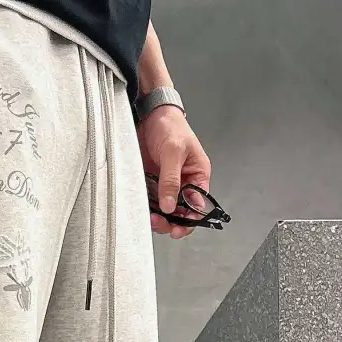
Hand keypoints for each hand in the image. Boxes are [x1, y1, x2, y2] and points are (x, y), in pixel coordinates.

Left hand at [137, 104, 211, 238]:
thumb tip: (169, 205)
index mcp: (197, 176)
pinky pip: (151, 202)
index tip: (178, 227)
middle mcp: (183, 183)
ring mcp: (167, 185)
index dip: (189, 220)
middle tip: (160, 222)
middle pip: (181, 212)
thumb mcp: (173, 152)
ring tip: (150, 218)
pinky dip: (147, 209)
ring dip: (159, 218)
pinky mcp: (152, 184)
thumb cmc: (170, 126)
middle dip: (171, 221)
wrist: (150, 114)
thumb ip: (171, 179)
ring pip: (165, 211)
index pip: (198, 206)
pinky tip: (143, 210)